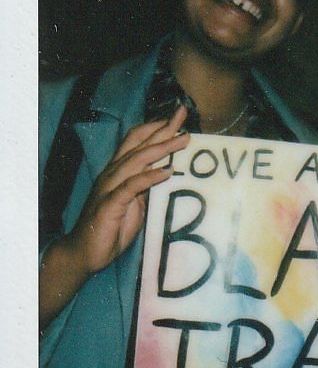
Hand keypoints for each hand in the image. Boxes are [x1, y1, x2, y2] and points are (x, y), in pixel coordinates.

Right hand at [40, 105, 189, 328]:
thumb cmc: (111, 227)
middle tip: (183, 115)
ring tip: (182, 140)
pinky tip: (166, 172)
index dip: (156, 128)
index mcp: (118, 171)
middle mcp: (113, 173)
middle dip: (162, 128)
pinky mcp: (110, 204)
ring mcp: (110, 187)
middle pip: (139, 144)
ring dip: (161, 148)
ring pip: (136, 160)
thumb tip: (167, 174)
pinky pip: (131, 187)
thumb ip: (147, 188)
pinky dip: (149, 177)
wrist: (85, 252)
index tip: (178, 118)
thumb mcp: (136, 204)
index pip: (136, 141)